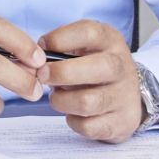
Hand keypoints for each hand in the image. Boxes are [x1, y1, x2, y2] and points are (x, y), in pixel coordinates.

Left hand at [40, 19, 143, 142]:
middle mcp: (122, 67)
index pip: (89, 32)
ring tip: (57, 96)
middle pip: (97, 68)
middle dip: (60, 73)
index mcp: (110, 41)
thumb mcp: (82, 46)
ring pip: (87, 102)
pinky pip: (88, 126)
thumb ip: (59, 46)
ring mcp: (124, 96)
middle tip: (42, 76)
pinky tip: (72, 113)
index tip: (40, 49)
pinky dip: (72, 121)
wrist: (126, 94)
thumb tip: (32, 57)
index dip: (59, 39)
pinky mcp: (122, 122)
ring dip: (61, 101)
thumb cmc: (92, 66)